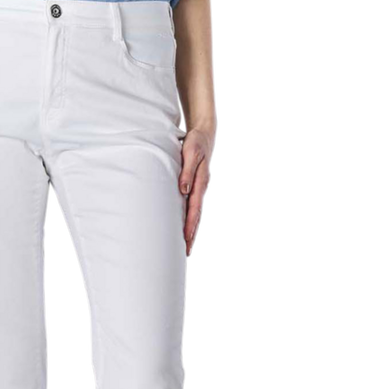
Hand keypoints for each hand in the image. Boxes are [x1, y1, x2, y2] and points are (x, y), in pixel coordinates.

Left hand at [179, 125, 215, 256]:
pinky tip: (185, 230)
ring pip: (196, 215)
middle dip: (191, 235)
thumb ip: (187, 170)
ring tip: (185, 248)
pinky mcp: (196, 189)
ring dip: (191, 231)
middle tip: (185, 253)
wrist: (204, 135)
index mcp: (200, 182)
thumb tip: (183, 189)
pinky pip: (193, 208)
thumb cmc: (195, 143)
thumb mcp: (190, 152)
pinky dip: (190, 220)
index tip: (186, 239)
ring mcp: (199, 190)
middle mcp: (201, 189)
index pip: (194, 209)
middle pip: (196, 217)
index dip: (190, 225)